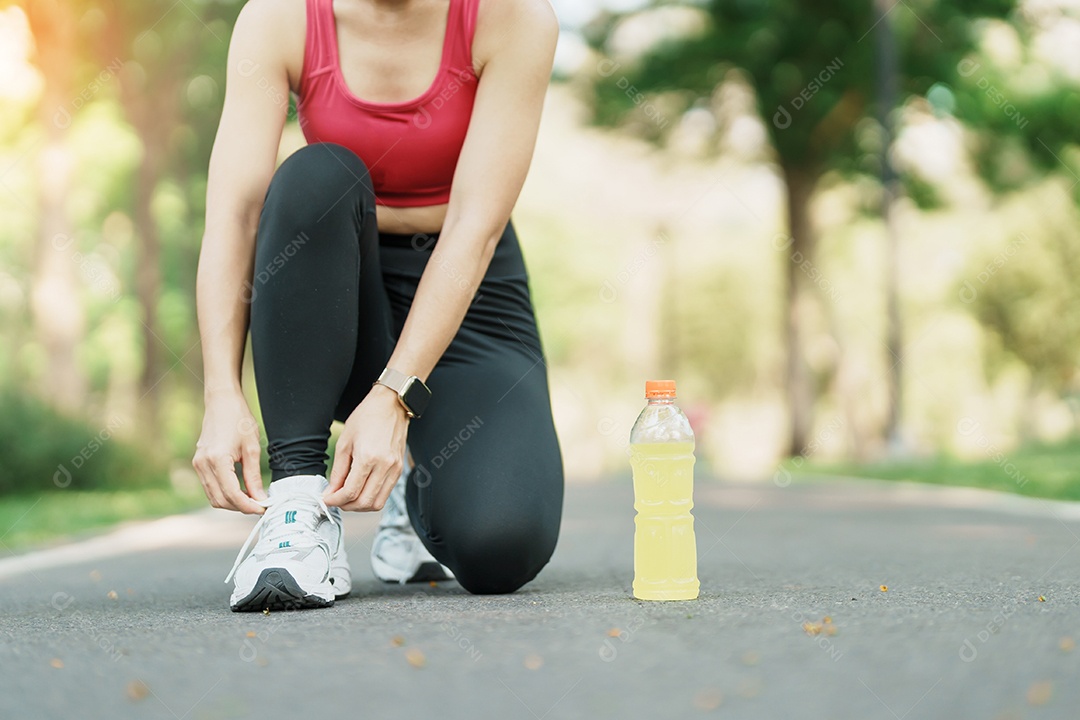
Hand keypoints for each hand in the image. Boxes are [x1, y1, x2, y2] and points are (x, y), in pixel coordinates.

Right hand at [192, 391, 266, 513]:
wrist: (221, 401)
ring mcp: (198, 464)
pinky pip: (210, 487)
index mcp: (217, 460)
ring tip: (252, 499)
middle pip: (221, 500)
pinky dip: (225, 494)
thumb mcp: (252, 448)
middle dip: (241, 507)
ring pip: (213, 497)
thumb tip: (260, 497)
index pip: (232, 494)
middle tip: (260, 505)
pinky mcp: (198, 463)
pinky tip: (241, 490)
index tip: (263, 508)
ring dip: (232, 503)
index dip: (248, 506)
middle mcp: (203, 465)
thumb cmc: (238, 419)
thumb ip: (254, 476)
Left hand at [324, 384, 408, 510]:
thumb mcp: (345, 442)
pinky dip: (371, 497)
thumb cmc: (366, 418)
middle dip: (346, 506)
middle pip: (364, 502)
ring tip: (348, 497)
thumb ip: (338, 470)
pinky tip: (361, 490)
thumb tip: (332, 491)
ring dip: (360, 506)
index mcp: (368, 457)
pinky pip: (385, 493)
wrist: (391, 405)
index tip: (326, 499)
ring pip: (377, 503)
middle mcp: (385, 466)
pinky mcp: (399, 469)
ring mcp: (395, 469)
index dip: (335, 500)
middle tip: (335, 500)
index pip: (350, 492)